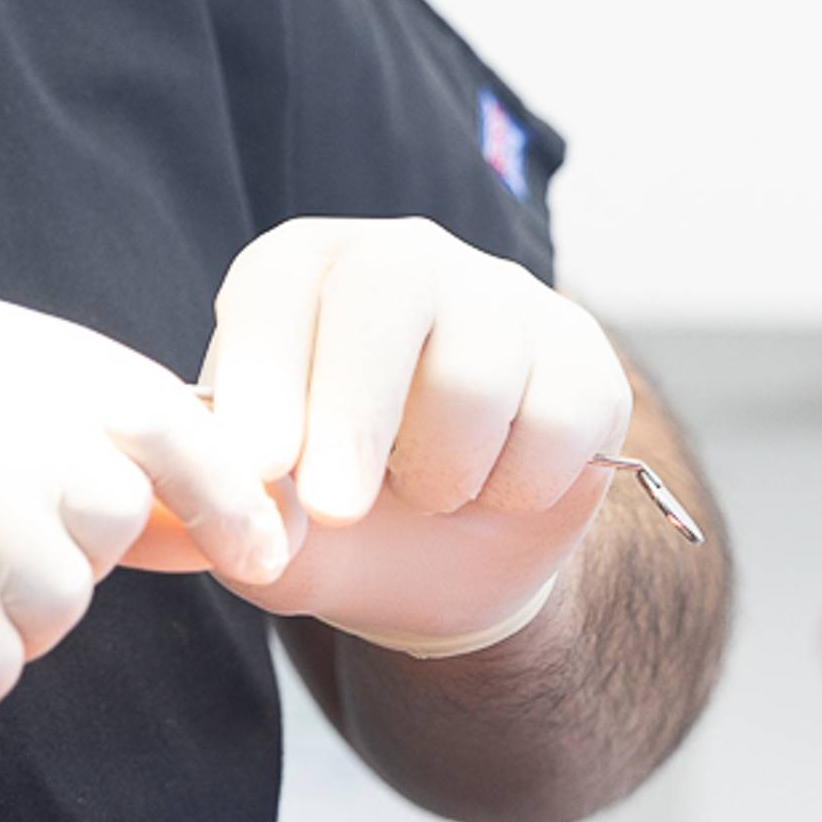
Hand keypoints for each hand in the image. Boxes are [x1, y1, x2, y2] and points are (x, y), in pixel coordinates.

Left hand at [126, 219, 633, 654]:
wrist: (441, 564)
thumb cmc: (328, 524)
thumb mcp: (264, 527)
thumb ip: (240, 505)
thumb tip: (248, 489)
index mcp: (299, 271)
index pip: (280, 286)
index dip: (267, 372)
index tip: (258, 466)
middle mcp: (401, 257)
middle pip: (388, 294)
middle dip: (355, 415)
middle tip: (336, 510)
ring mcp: (501, 294)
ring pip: (477, 371)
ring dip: (442, 472)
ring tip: (425, 496)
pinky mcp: (581, 351)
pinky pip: (558, 419)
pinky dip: (516, 487)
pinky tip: (492, 490)